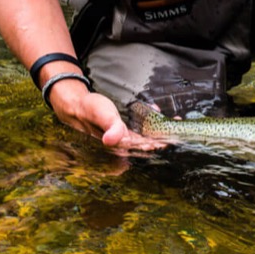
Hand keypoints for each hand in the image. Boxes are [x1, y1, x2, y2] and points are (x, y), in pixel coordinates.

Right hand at [48, 81, 166, 150]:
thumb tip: (112, 140)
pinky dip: (149, 122)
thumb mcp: (103, 115)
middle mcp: (123, 143)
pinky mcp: (123, 129)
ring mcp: (124, 136)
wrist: (77, 106)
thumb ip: (111, 127)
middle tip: (177, 126)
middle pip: (148, 143)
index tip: (172, 136)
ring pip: (146, 135)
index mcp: (120, 143)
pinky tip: (154, 110)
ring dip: (159, 129)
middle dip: (164, 135)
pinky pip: (141, 128)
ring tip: (172, 120)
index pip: (144, 147)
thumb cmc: (88, 110)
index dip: (159, 143)